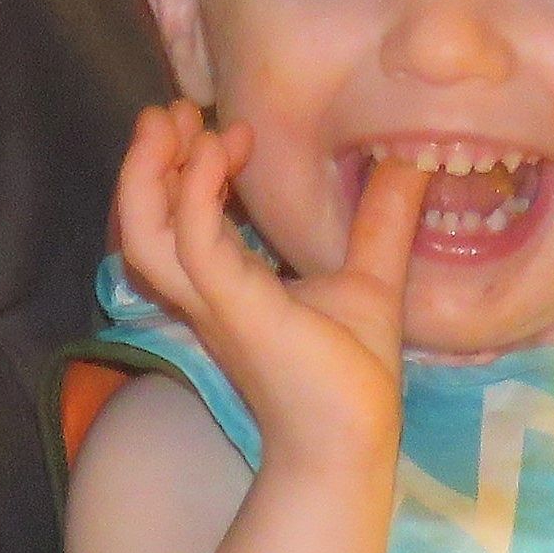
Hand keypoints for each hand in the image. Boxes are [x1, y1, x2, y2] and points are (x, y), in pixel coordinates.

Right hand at [112, 102, 429, 475]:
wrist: (351, 441)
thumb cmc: (351, 378)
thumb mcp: (369, 278)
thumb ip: (382, 221)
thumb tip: (414, 165)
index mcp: (225, 285)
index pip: (175, 220)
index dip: (184, 168)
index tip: (226, 129)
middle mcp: (205, 293)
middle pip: (139, 222)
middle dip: (145, 160)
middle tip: (172, 111)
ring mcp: (213, 302)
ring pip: (142, 233)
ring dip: (148, 171)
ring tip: (174, 121)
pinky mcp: (234, 308)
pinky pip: (192, 242)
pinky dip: (197, 190)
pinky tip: (222, 150)